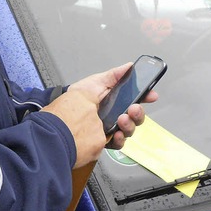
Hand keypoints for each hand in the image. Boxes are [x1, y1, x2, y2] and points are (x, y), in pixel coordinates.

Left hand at [42, 64, 157, 167]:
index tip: (151, 95)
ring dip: (130, 124)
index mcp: (109, 99)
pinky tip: (116, 134)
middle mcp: (110, 114)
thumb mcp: (94, 83)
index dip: (143, 96)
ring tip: (122, 119)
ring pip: (128, 129)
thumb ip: (113, 75)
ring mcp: (107, 129)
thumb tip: (129, 66)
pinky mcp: (102, 143)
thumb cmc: (72, 102)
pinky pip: (118, 143)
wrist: (59, 125)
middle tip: (134, 108)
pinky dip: (120, 139)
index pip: (131, 97)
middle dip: (138, 112)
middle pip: (133, 115)